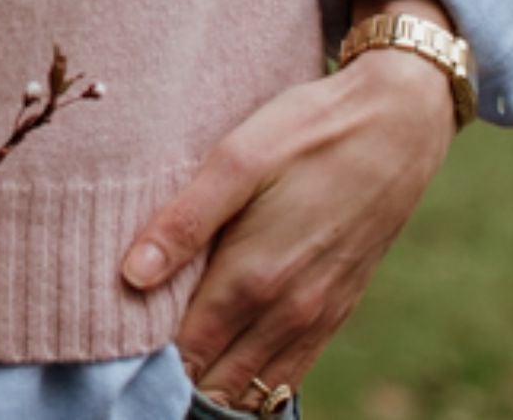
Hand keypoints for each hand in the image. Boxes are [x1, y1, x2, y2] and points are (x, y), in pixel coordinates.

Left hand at [119, 44, 457, 406]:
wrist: (396, 126)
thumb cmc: (309, 132)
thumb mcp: (239, 159)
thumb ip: (185, 220)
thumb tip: (131, 276)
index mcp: (253, 277)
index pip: (187, 354)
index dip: (147, 361)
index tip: (115, 349)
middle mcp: (288, 313)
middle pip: (219, 382)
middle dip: (177, 380)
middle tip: (135, 360)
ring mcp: (318, 317)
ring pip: (257, 387)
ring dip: (217, 387)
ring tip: (176, 365)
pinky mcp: (338, 310)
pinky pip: (292, 372)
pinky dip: (258, 381)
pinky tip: (231, 364)